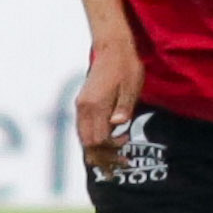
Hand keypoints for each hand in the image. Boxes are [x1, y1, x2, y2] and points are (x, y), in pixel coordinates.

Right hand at [73, 39, 141, 172]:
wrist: (112, 48)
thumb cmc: (126, 67)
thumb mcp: (131, 87)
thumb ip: (124, 106)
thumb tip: (119, 124)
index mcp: (95, 105)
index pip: (98, 139)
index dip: (111, 149)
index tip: (126, 146)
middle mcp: (83, 107)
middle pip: (87, 142)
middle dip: (102, 156)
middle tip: (120, 164)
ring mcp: (81, 105)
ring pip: (83, 136)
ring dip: (97, 149)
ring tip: (113, 158)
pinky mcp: (83, 103)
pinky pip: (83, 127)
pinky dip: (93, 138)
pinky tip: (106, 142)